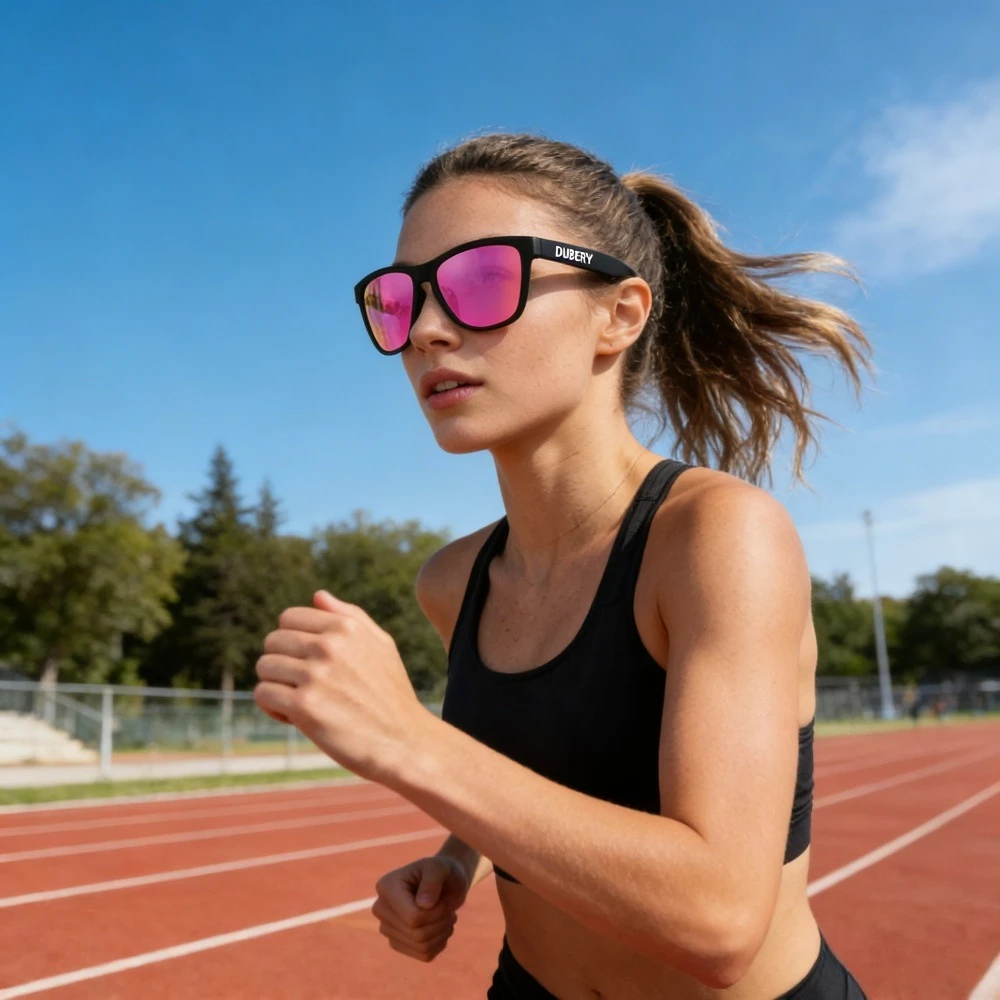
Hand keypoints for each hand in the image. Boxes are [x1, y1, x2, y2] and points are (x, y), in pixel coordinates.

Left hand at [254, 590, 430, 781]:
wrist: (403, 741)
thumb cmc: (390, 694)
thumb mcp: (381, 645)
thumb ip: (350, 616)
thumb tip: (318, 595)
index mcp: (346, 627)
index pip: (289, 617)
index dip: (292, 640)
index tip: (307, 661)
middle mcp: (329, 646)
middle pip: (272, 641)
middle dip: (282, 663)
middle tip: (304, 685)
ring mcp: (315, 675)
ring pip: (264, 667)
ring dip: (277, 685)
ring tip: (301, 700)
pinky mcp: (305, 706)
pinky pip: (264, 694)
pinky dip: (273, 707)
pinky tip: (295, 716)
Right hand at [372, 855, 470, 962]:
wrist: (443, 882)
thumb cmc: (440, 871)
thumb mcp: (440, 867)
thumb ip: (432, 881)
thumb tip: (423, 905)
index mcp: (386, 887)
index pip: (413, 918)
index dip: (436, 913)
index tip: (444, 901)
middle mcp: (381, 909)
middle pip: (417, 934)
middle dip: (441, 922)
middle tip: (448, 909)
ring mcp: (387, 928)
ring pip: (422, 946)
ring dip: (443, 933)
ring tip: (447, 917)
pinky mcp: (397, 943)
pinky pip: (424, 955)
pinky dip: (439, 943)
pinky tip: (441, 928)